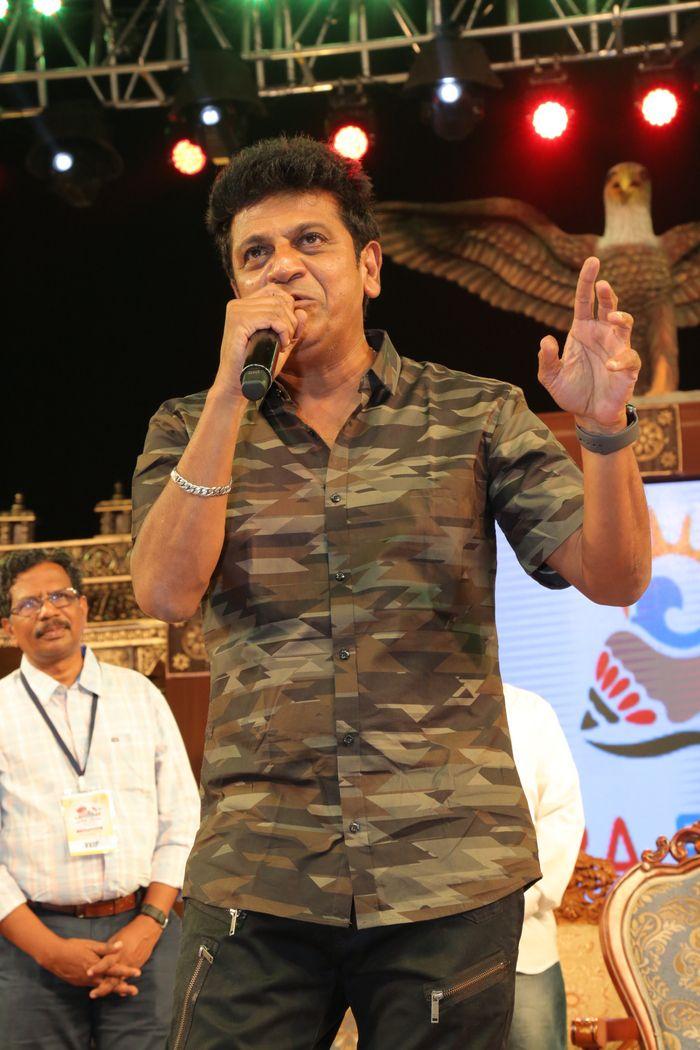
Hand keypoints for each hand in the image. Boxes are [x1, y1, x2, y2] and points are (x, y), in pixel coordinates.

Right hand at [42, 936, 140, 993]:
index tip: (138, 973)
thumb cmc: (73, 947)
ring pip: (102, 987)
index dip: (127, 971)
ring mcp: (86, 981)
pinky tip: (106, 990)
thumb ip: (106, 948)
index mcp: (98, 965)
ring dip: (113, 990)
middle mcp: (93, 976)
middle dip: (123, 987)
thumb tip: (121, 945)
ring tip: (124, 993)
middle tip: (134, 991)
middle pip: (111, 984)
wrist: (54, 956)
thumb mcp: (91, 944)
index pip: (116, 969)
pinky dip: (102, 989)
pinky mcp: (80, 983)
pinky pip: (94, 987)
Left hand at [87, 915, 160, 999]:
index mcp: (118, 952)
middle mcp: (124, 961)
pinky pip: (128, 978)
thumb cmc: (130, 932)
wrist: (147, 931)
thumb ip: (108, 950)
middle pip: (112, 977)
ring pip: (120, 981)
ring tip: (105, 995)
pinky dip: (123, 986)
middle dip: (102, 988)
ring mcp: (131, 966)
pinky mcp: (136, 967)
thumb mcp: (116, 938)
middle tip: (92, 994)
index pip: (106, 962)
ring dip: (111, 990)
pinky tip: (121, 993)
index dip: (97, 968)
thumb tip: (99, 958)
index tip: (88, 974)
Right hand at [213, 286, 307, 397]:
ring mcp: (237, 311)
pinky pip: (271, 317)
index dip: (289, 310)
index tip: (289, 333)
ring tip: (283, 344)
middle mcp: (238, 304)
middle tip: (288, 341)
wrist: (241, 384)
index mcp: (244, 305)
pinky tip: (282, 344)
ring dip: (288, 328)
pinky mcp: (239, 321)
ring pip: (277, 307)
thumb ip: (291, 328)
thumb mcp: (279, 343)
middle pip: (279, 299)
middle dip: (291, 321)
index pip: (276, 292)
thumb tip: (301, 312)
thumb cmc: (258, 366)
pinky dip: (282, 330)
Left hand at [538, 257, 640, 430]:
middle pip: (608, 305)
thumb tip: (546, 340)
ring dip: (621, 318)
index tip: (592, 261)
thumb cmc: (571, 391)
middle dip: (607, 294)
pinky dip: (620, 360)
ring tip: (614, 318)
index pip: (584, 301)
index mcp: (582, 330)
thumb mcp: (550, 377)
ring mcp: (617, 348)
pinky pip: (628, 357)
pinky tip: (609, 367)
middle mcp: (601, 334)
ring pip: (625, 324)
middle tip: (602, 284)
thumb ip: (546, 360)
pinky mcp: (628, 366)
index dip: (587, 281)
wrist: (589, 414)